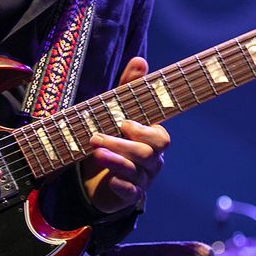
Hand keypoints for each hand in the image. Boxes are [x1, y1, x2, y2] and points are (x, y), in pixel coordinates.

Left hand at [81, 56, 169, 213]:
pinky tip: (109, 180)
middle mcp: (152, 160)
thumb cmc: (113, 137)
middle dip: (122, 144)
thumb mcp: (116, 110)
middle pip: (147, 153)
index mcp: (152, 139)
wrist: (96, 176)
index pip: (160, 137)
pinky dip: (121, 185)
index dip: (145, 131)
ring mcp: (142, 179)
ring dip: (115, 161)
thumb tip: (140, 60)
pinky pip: (131, 193)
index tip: (125, 123)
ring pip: (136, 172)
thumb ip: (129, 87)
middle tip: (95, 137)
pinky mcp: (129, 195)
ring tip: (95, 152)